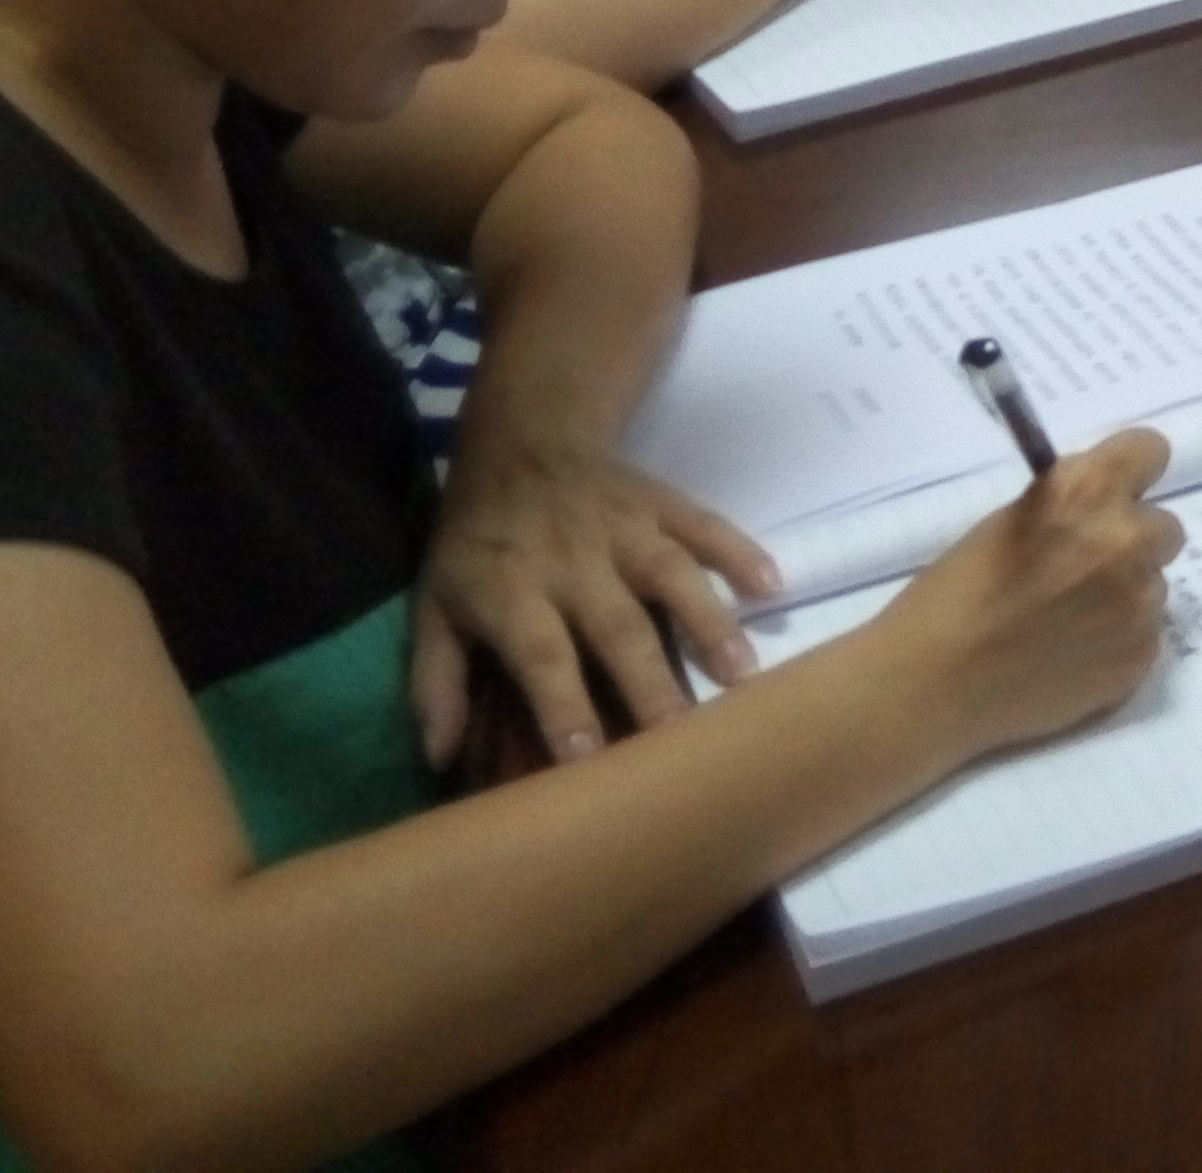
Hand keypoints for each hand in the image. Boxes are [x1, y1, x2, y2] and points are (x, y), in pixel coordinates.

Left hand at [411, 430, 778, 767]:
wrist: (519, 442)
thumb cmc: (476, 542)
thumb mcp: (432, 606)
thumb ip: (435, 681)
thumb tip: (438, 759)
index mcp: (510, 589)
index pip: (539, 652)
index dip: (561, 703)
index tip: (586, 757)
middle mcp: (573, 559)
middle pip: (617, 625)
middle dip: (650, 681)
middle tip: (681, 737)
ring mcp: (624, 527)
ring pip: (672, 574)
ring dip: (708, 621)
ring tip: (742, 675)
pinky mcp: (662, 502)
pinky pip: (705, 524)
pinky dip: (738, 551)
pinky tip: (770, 587)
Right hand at [863, 429, 1184, 759]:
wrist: (930, 684)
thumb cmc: (953, 594)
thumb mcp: (1011, 520)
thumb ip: (1070, 501)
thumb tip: (1104, 499)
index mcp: (1087, 493)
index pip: (1150, 450)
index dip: (1130, 472)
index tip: (1113, 492)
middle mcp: (1126, 542)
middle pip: (1164, 526)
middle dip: (1131, 540)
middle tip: (1084, 566)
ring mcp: (1140, 605)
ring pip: (1154, 584)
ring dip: (1124, 593)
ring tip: (1066, 620)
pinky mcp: (1141, 658)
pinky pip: (1146, 634)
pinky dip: (1117, 640)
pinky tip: (1070, 654)